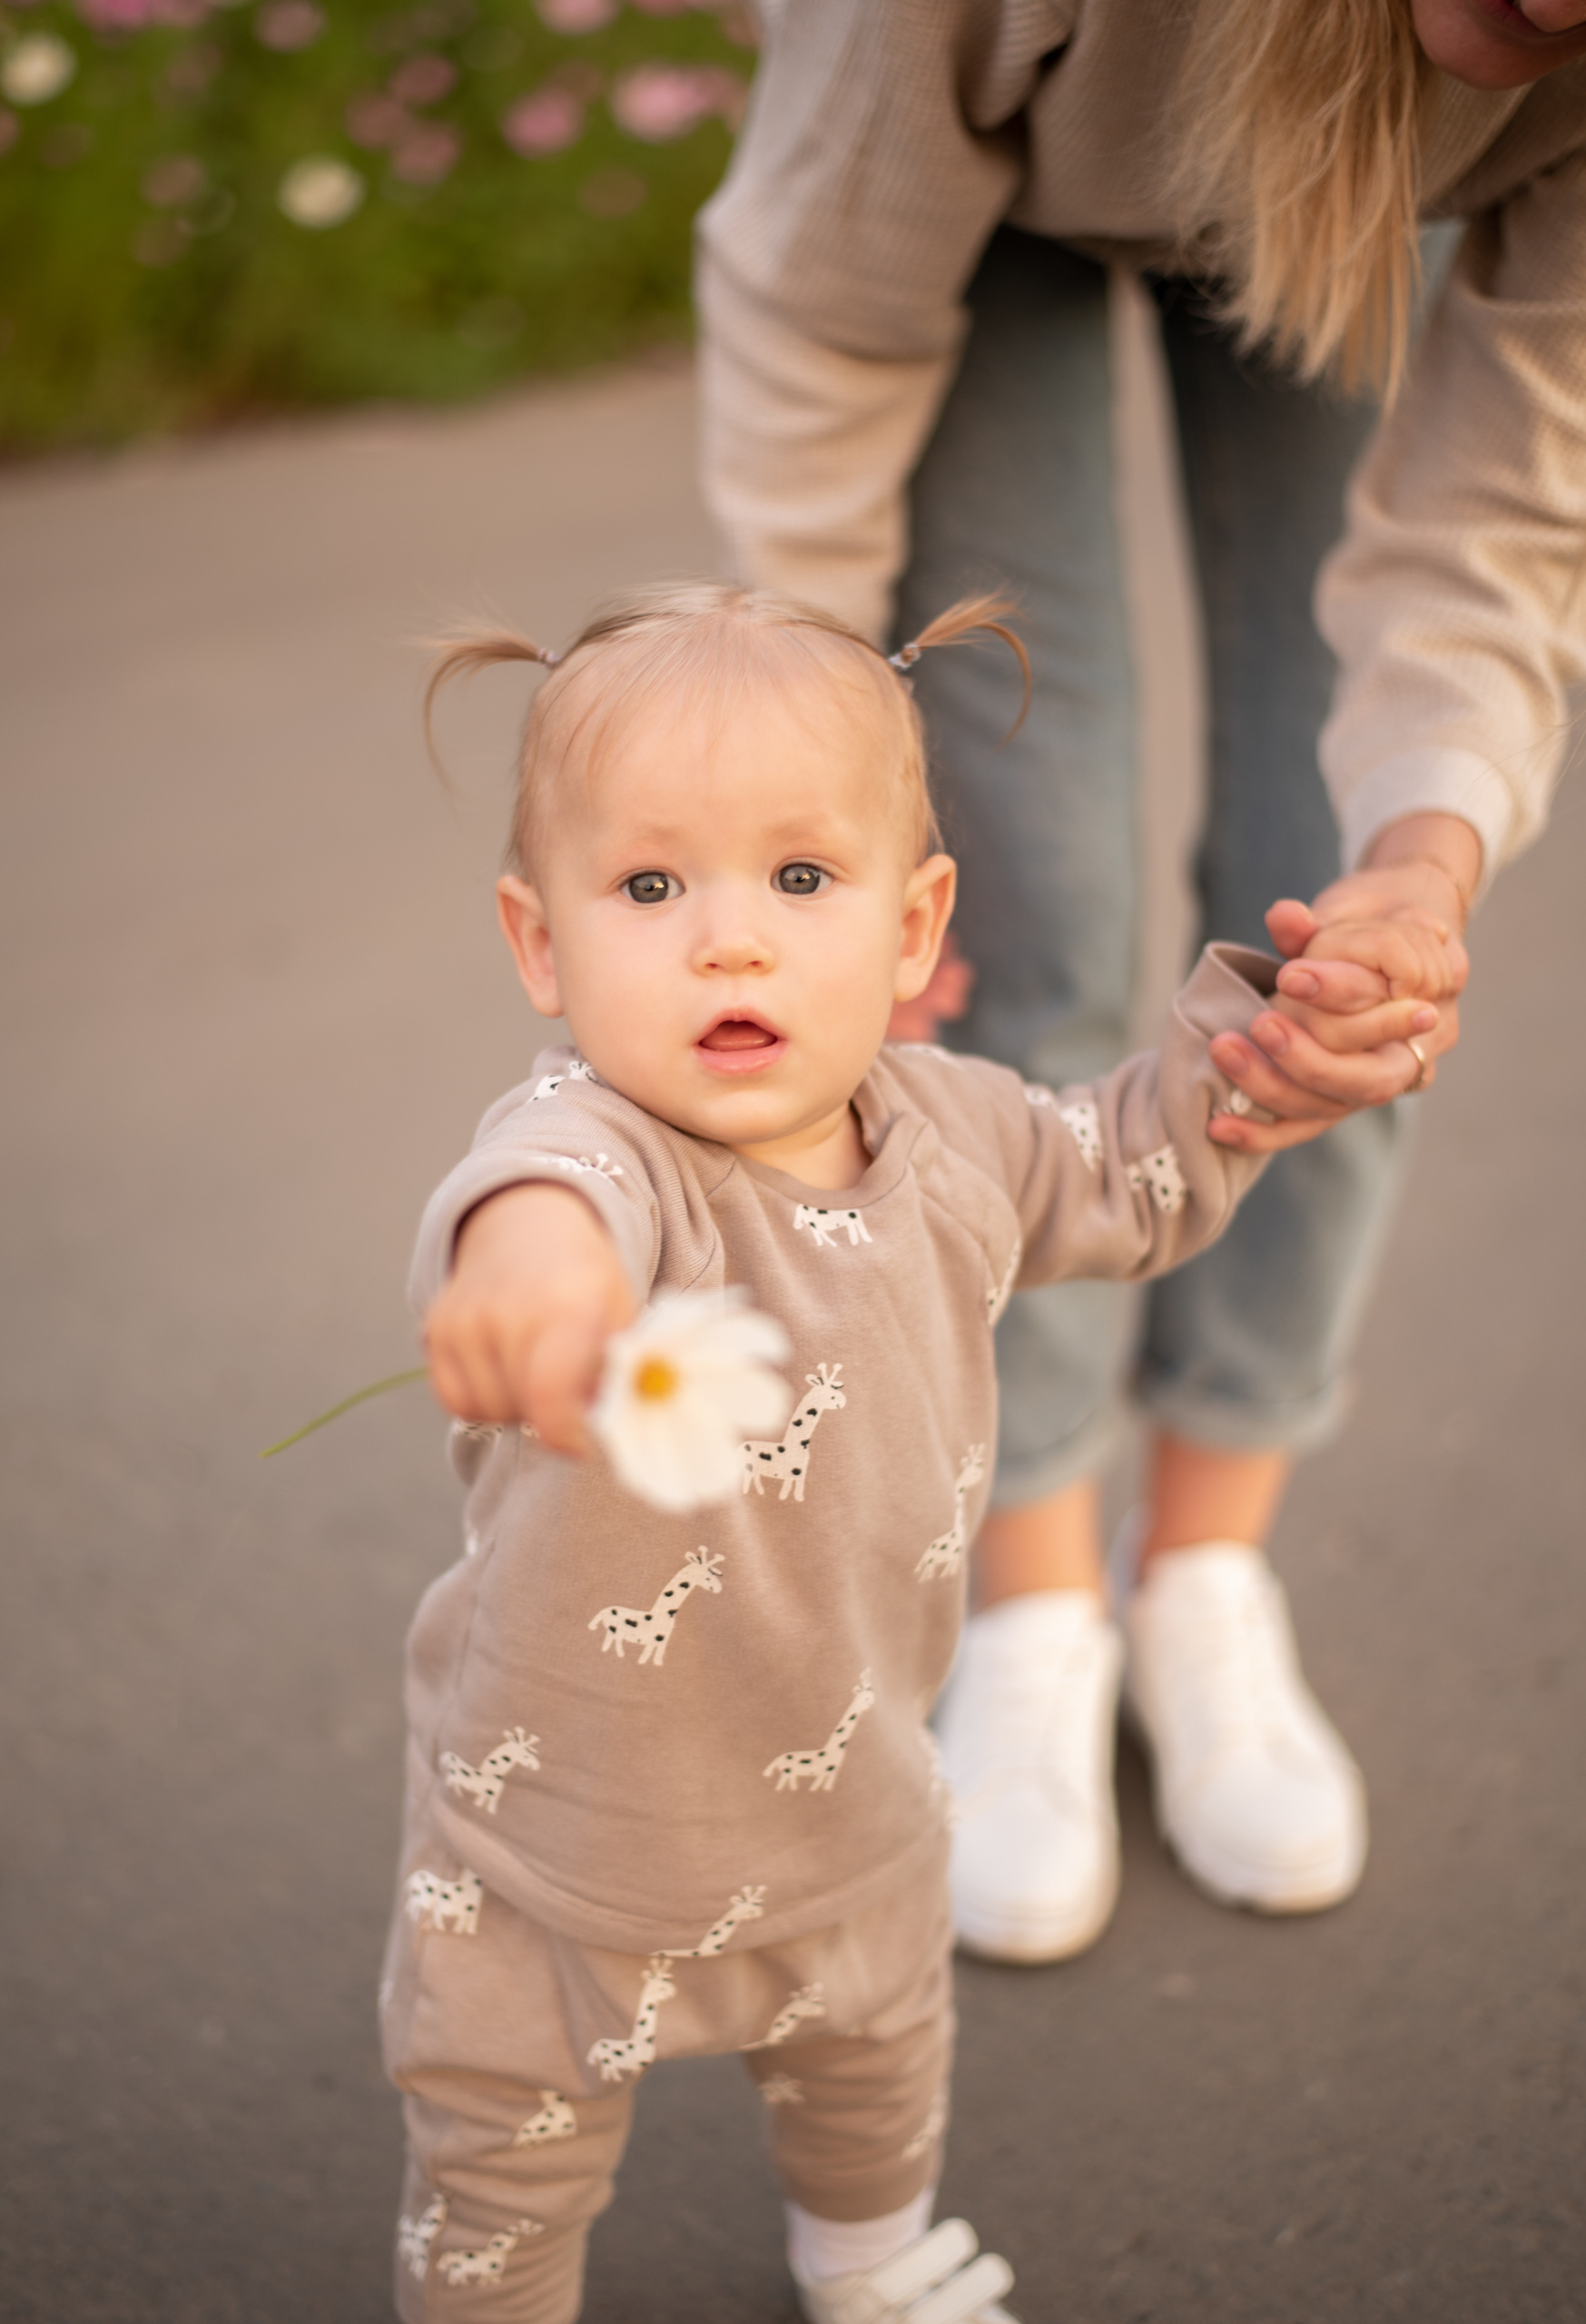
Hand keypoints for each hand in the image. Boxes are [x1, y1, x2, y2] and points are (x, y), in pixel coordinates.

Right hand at [424, 1183, 635, 1451]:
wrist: (529, 1228)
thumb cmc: (586, 1284)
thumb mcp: (622, 1319)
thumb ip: (619, 1377)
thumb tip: (610, 1434)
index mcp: (567, 1307)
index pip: (551, 1397)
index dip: (568, 1435)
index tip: (585, 1442)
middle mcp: (507, 1311)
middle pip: (522, 1409)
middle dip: (550, 1414)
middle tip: (570, 1389)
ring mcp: (464, 1320)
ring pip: (486, 1410)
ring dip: (515, 1407)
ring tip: (536, 1369)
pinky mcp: (435, 1329)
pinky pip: (456, 1399)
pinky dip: (482, 1398)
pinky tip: (506, 1369)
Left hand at [1208, 815, 1477, 1154]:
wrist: (1383, 944)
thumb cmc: (1370, 922)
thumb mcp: (1350, 912)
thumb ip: (1315, 923)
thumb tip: (1283, 917)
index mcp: (1437, 986)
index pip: (1394, 1003)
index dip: (1342, 989)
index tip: (1288, 974)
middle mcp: (1422, 1046)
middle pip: (1372, 1079)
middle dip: (1311, 1058)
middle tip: (1261, 1024)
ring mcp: (1382, 1080)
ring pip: (1334, 1105)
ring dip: (1273, 1084)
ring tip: (1224, 1049)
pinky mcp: (1342, 1101)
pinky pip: (1305, 1127)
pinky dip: (1260, 1132)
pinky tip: (1218, 1125)